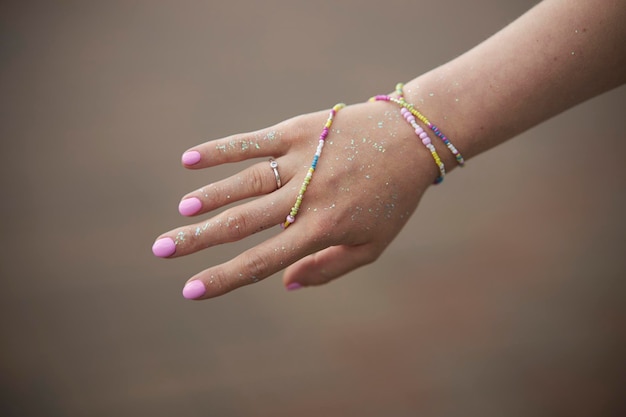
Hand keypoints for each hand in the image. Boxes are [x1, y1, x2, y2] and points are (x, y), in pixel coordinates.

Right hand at [152, 101, 436, 298]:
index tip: (190, 291)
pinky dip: (220, 151)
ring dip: (209, 198)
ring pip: (244, 182)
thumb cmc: (392, 198)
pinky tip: (189, 160)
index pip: (263, 260)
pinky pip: (253, 141)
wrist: (413, 139)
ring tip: (181, 212)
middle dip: (198, 239)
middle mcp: (307, 196)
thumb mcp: (373, 245)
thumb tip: (285, 285)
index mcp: (323, 229)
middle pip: (242, 222)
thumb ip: (330, 268)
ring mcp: (302, 160)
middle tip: (162, 249)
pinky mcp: (300, 130)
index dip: (224, 278)